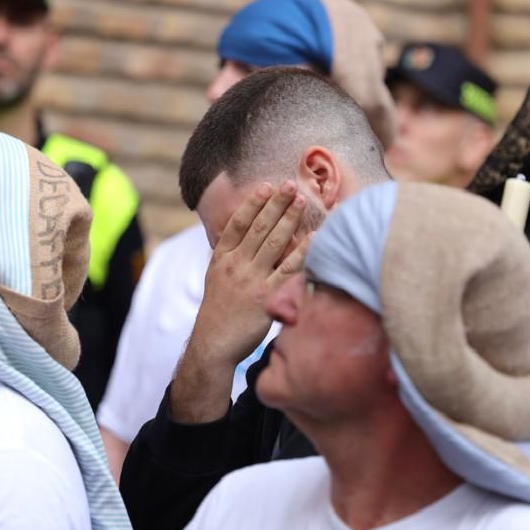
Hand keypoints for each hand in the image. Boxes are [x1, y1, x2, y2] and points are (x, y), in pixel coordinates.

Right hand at [170, 181, 309, 422]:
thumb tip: (243, 232)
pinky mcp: (268, 297)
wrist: (214, 343)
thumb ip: (230, 255)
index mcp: (221, 259)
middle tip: (290, 185)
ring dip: (289, 219)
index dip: (252, 204)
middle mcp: (235, 266)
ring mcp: (251, 280)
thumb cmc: (219, 310)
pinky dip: (303, 251)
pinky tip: (315, 237)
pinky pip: (289, 269)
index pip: (237, 224)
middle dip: (275, 204)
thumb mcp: (215, 277)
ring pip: (273, 243)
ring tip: (301, 201)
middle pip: (258, 228)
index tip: (266, 187)